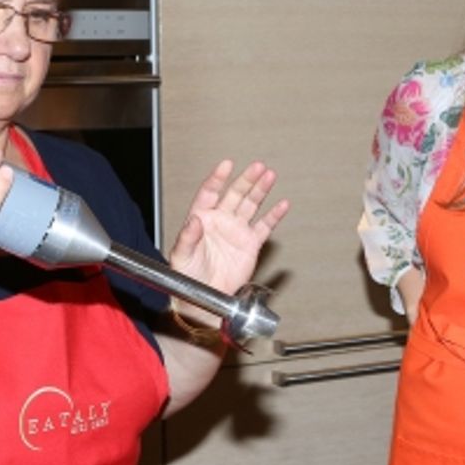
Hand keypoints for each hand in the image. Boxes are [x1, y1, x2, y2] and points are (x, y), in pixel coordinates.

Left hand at [168, 160, 288, 296]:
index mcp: (202, 219)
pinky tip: (282, 204)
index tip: (226, 165)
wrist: (204, 299)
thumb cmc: (188, 276)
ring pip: (251, 205)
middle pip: (235, 194)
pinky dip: (274, 215)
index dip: (218, 178)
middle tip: (258, 167)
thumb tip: (194, 220)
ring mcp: (237, 231)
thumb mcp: (181, 256)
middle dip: (246, 179)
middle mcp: (221, 221)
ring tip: (270, 176)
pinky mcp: (250, 244)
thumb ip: (187, 237)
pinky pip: (264, 226)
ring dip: (260, 190)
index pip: (210, 193)